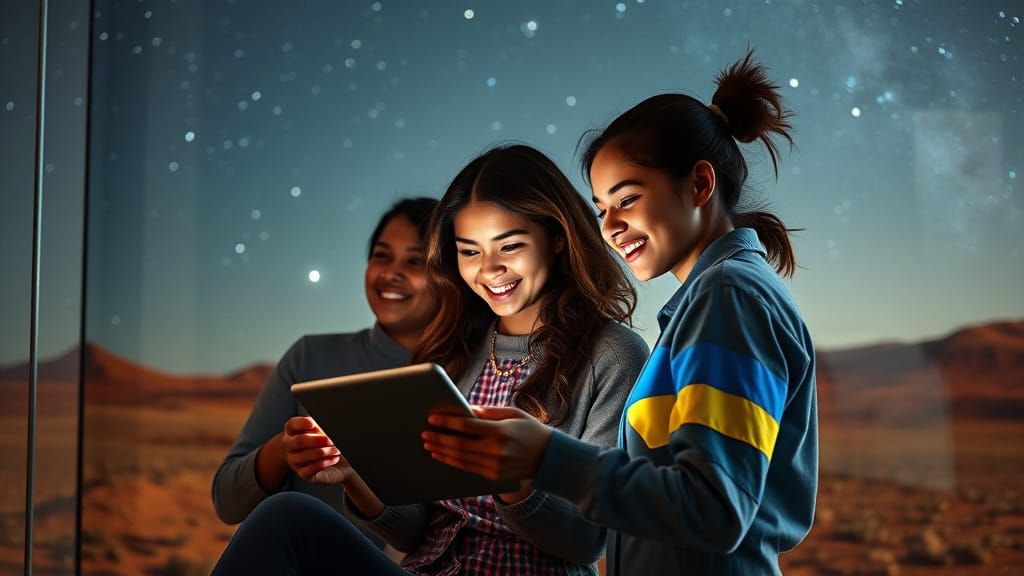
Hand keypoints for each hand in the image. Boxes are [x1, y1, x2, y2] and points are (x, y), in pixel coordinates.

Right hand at [282, 416, 354, 484]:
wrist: (340, 463)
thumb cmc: (329, 443)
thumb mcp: (325, 431)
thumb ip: (321, 427)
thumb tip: (323, 429)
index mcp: (294, 432)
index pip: (292, 425)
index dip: (302, 423)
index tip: (313, 425)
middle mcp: (291, 446)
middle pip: (298, 441)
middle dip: (316, 440)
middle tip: (330, 440)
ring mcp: (295, 461)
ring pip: (304, 456)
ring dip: (323, 452)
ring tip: (336, 450)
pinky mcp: (303, 474)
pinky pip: (310, 469)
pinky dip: (324, 463)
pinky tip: (334, 459)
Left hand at [421, 406, 553, 481]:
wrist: (549, 457)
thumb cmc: (529, 429)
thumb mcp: (513, 413)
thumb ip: (488, 412)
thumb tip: (465, 410)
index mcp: (500, 431)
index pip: (466, 426)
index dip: (447, 422)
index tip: (432, 418)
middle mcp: (495, 450)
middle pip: (459, 445)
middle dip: (439, 439)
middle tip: (424, 433)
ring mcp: (494, 466)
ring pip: (460, 459)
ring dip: (441, 451)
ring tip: (428, 444)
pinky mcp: (493, 477)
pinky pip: (467, 469)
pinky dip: (452, 462)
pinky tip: (442, 456)